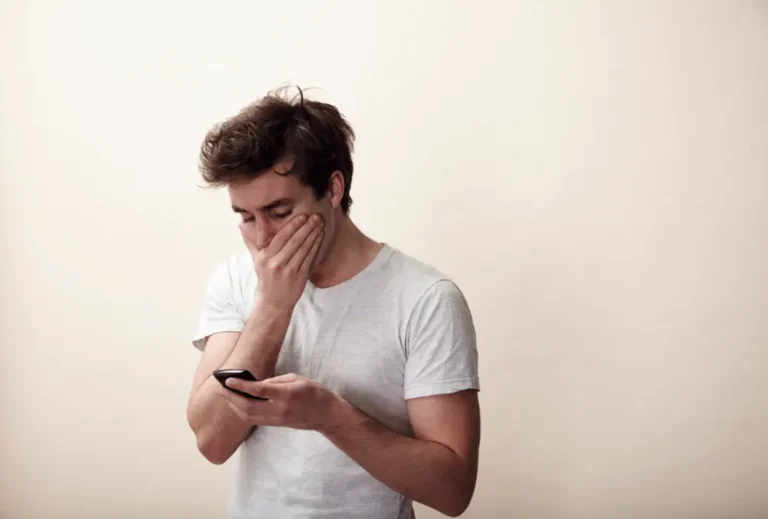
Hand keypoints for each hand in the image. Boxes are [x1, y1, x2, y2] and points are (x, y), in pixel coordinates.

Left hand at [221, 373, 342, 431]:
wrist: (325, 415)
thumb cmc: (314, 393)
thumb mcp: (297, 379)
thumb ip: (276, 381)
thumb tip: (257, 384)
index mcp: (286, 395)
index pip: (258, 391)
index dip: (241, 386)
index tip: (228, 380)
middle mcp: (279, 410)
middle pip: (248, 407)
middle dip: (232, 398)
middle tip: (221, 388)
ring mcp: (277, 419)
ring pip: (248, 416)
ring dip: (234, 406)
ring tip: (226, 395)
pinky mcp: (275, 424)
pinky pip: (254, 419)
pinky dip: (243, 412)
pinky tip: (238, 404)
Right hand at [240, 213, 323, 310]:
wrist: (273, 302)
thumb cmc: (266, 279)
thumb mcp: (256, 261)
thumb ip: (252, 242)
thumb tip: (242, 225)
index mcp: (264, 258)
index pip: (281, 237)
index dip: (293, 225)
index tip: (303, 215)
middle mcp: (276, 264)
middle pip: (294, 242)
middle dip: (307, 227)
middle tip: (316, 216)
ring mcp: (288, 271)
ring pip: (304, 249)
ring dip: (313, 235)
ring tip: (320, 224)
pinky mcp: (299, 278)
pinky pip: (309, 259)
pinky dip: (315, 247)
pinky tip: (319, 237)